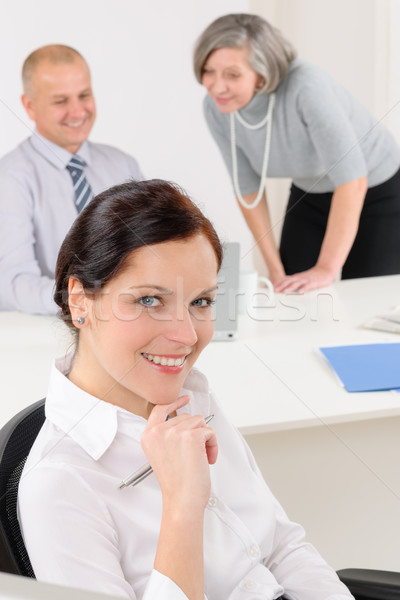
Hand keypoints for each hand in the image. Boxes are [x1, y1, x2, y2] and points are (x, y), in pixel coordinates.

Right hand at [141, 396, 217, 511]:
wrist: (182, 500)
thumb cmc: (176, 483)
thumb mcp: (162, 454)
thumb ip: (167, 436)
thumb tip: (185, 420)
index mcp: (149, 436)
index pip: (160, 409)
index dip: (174, 403)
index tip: (184, 400)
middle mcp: (159, 431)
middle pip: (186, 416)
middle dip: (196, 432)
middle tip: (195, 453)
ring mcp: (175, 432)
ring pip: (199, 422)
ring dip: (205, 439)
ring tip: (201, 457)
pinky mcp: (192, 436)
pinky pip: (210, 431)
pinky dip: (213, 445)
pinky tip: (208, 459)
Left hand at [273, 265, 337, 293]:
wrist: (325, 270)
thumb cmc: (312, 276)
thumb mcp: (301, 279)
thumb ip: (293, 282)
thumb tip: (284, 287)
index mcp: (296, 278)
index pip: (285, 280)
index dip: (278, 283)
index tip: (271, 288)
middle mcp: (300, 278)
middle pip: (289, 281)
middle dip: (281, 286)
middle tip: (274, 290)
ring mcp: (306, 280)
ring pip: (297, 283)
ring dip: (290, 287)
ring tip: (285, 291)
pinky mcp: (314, 282)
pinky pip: (308, 285)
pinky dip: (304, 288)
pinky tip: (300, 292)